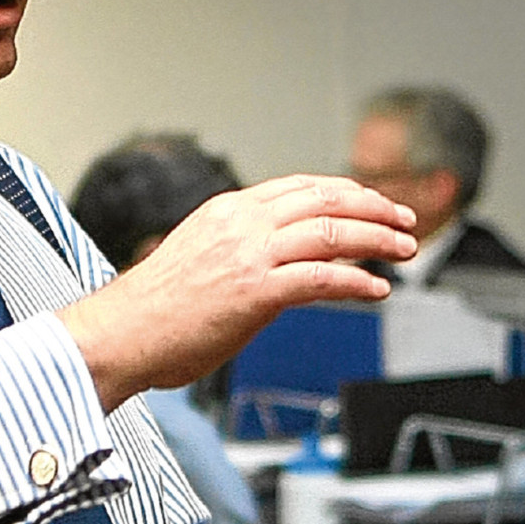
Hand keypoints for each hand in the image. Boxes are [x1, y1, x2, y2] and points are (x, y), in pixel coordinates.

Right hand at [57, 176, 413, 408]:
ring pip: (332, 232)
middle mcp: (241, 223)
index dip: (346, 192)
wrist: (119, 335)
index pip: (301, 187)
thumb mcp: (201, 258)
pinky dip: (358, 281)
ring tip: (405, 250)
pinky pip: (323, 278)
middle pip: (325, 199)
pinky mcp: (256, 291)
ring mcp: (249, 254)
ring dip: (378, 239)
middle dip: (374, 207)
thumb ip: (242, 251)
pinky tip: (378, 289)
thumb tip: (282, 264)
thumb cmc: (154, 312)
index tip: (374, 203)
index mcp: (227, 211)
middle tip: (405, 221)